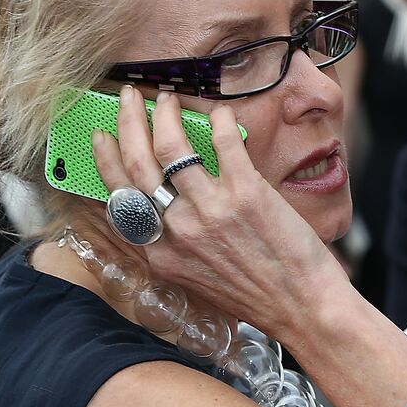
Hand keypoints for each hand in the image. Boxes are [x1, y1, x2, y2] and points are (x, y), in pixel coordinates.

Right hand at [91, 86, 347, 338]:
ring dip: (167, 114)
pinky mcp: (248, 193)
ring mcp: (212, 209)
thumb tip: (169, 196)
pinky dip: (218, 121)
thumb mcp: (198, 277)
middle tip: (129, 98)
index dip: (106, 159)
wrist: (304, 308)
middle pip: (137, 163)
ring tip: (168, 98)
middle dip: (127, 122)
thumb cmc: (257, 296)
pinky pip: (224, 143)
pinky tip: (220, 112)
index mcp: (162, 253)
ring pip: (172, 147)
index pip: (120, 196)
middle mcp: (179, 229)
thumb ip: (177, 241)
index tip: (103, 136)